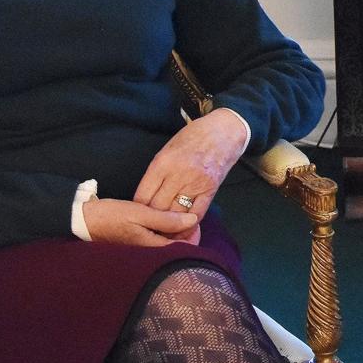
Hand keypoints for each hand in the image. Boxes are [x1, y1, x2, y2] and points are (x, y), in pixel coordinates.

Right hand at [83, 197, 200, 245]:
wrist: (83, 220)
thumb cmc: (111, 215)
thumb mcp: (140, 213)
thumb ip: (167, 219)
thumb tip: (193, 220)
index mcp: (150, 248)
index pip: (182, 249)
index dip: (193, 235)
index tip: (195, 220)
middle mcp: (147, 254)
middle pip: (176, 249)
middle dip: (185, 234)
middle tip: (188, 216)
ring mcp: (140, 252)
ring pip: (166, 246)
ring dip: (175, 233)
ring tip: (177, 217)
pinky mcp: (135, 247)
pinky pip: (156, 243)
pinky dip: (163, 234)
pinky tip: (163, 222)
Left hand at [133, 108, 247, 219]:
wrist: (224, 130)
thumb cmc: (193, 136)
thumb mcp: (167, 149)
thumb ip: (156, 172)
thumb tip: (145, 198)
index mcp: (162, 162)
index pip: (142, 196)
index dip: (138, 209)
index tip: (138, 214)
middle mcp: (178, 175)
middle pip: (157, 209)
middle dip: (151, 220)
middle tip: (148, 227)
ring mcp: (196, 183)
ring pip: (175, 215)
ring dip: (169, 226)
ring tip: (163, 232)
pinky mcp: (211, 189)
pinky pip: (196, 214)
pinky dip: (189, 225)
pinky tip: (183, 228)